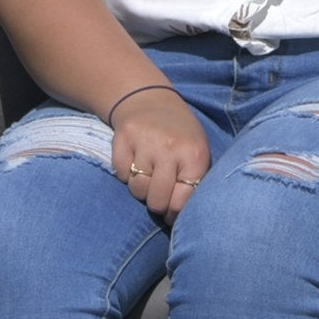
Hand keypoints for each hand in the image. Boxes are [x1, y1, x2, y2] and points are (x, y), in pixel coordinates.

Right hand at [111, 89, 211, 215]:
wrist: (149, 99)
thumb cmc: (180, 136)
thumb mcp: (197, 153)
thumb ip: (194, 182)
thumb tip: (184, 219)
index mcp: (194, 155)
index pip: (181, 202)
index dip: (174, 214)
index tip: (171, 214)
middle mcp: (170, 148)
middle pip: (156, 201)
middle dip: (157, 204)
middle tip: (159, 194)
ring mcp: (145, 142)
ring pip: (137, 189)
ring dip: (141, 188)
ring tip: (148, 175)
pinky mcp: (122, 138)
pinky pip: (121, 175)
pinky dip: (126, 174)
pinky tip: (135, 160)